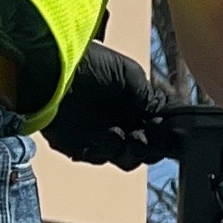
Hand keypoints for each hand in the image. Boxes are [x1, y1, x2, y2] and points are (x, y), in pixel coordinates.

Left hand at [43, 42, 168, 169]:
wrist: (51, 71)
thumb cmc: (90, 64)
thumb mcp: (131, 75)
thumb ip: (152, 99)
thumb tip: (168, 118)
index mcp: (135, 104)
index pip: (158, 128)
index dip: (166, 133)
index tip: (170, 131)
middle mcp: (120, 122)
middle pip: (147, 149)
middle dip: (153, 145)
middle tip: (150, 134)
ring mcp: (101, 136)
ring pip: (128, 159)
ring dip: (135, 151)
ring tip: (133, 136)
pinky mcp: (81, 147)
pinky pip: (102, 158)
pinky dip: (110, 149)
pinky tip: (112, 134)